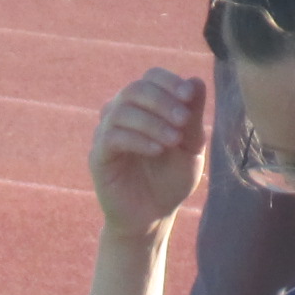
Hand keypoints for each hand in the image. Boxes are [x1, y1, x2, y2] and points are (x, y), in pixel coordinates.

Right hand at [90, 68, 206, 237]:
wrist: (153, 216)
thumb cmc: (171, 180)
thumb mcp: (190, 147)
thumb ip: (193, 117)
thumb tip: (196, 81)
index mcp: (145, 107)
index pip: (151, 77)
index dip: (169, 82)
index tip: (189, 96)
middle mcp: (121, 114)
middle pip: (135, 89)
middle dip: (162, 101)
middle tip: (183, 120)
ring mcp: (106, 134)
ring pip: (122, 110)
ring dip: (152, 122)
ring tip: (174, 140)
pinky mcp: (98, 156)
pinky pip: (111, 137)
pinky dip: (137, 139)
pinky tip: (157, 150)